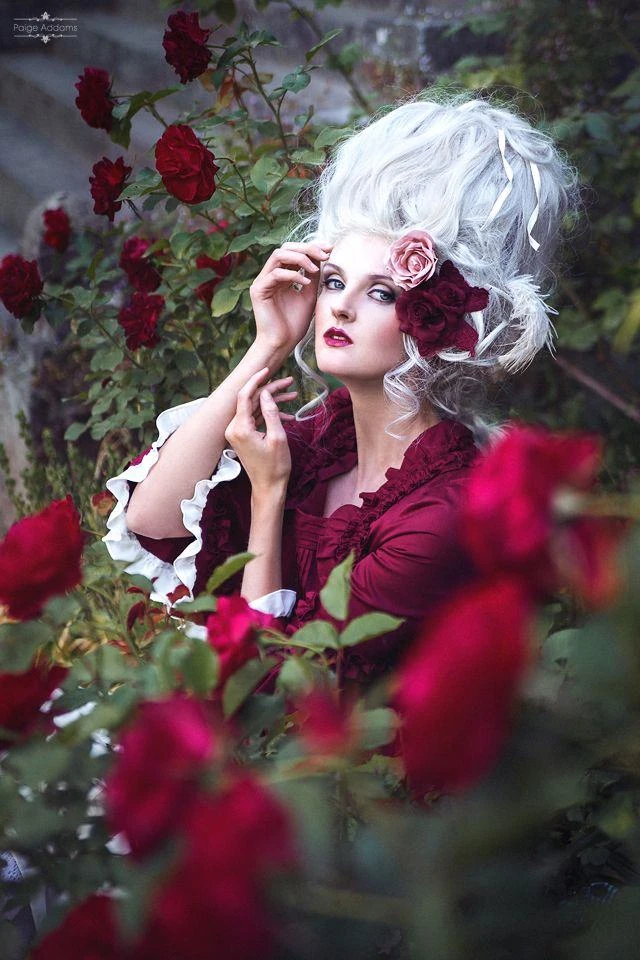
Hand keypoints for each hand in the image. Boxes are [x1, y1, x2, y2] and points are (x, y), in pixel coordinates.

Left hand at [224, 367, 295, 494]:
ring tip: (292, 394)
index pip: (244, 396)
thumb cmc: (275, 466)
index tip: (267, 369)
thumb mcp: (278, 437)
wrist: (268, 487)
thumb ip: (271, 412)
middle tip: (289, 382)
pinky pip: (255, 418)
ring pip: (254, 408)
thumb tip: (266, 393)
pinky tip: (287, 414)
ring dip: (272, 401)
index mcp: (240, 428)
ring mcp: (236, 432)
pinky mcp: (242, 436)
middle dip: (270, 390)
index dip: (256, 380)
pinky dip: (268, 414)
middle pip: (250, 400)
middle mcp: (233, 428)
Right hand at [250, 241, 331, 352]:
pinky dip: (293, 275)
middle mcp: (270, 275)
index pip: (294, 251)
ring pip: (279, 255)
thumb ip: (312, 276)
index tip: (330, 249)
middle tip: (325, 254)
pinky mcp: (259, 290)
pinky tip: (306, 282)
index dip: (312, 247)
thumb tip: (321, 257)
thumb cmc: (294, 324)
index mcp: (281, 275)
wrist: (282, 344)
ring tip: (315, 269)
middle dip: (307, 248)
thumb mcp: (309, 295)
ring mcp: (262, 281)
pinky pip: (275, 274)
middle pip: (286, 247)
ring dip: (300, 257)